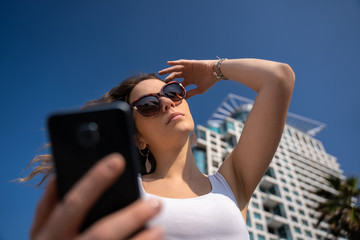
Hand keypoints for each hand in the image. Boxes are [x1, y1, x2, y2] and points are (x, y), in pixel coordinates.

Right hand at [30, 153, 162, 239]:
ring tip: (158, 228)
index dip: (95, 181)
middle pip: (102, 232)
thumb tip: (59, 176)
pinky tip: (153, 238)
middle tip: (155, 204)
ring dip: (142, 239)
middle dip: (131, 217)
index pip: (73, 203)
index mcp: (50, 233)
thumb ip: (48, 205)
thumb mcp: (40, 230)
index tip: (117, 161)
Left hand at [158, 59, 217, 98]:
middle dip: (168, 79)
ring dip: (168, 70)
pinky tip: (168, 63)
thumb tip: (183, 99)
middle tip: (161, 82)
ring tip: (160, 72)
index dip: (173, 88)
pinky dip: (174, 62)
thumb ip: (191, 93)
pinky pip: (180, 62)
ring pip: (175, 69)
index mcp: (189, 81)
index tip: (166, 92)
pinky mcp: (189, 63)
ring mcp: (187, 69)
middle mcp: (187, 74)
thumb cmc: (209, 81)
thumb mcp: (199, 89)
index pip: (178, 84)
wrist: (215, 72)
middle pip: (175, 77)